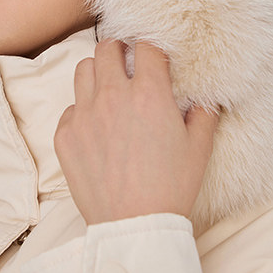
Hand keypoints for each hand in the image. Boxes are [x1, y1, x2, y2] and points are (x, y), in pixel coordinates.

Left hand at [54, 41, 217, 224]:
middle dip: (120, 50)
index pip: (146, 47)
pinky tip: (98, 128)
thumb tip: (206, 96)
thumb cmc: (171, 188)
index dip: (152, 48)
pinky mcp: (65, 136)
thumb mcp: (199, 148)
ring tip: (109, 88)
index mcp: (149, 94)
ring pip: (83, 70)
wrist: (134, 225)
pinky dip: (83, 111)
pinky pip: (70, 108)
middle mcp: (112, 97)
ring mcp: (84, 115)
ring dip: (97, 72)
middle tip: (128, 62)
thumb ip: (204, 113)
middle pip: (107, 48)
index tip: (154, 56)